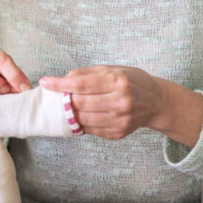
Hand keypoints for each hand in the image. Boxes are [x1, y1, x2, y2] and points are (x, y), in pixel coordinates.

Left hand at [39, 65, 172, 139]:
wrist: (157, 102)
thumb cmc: (133, 81)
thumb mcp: (113, 69)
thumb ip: (87, 74)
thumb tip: (62, 80)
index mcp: (118, 81)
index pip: (81, 84)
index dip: (60, 84)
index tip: (45, 82)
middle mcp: (120, 101)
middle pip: (79, 103)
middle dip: (65, 99)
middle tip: (59, 95)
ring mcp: (120, 120)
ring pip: (83, 119)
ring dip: (71, 112)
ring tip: (70, 105)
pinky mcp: (118, 133)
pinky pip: (91, 129)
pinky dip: (83, 122)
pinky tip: (85, 114)